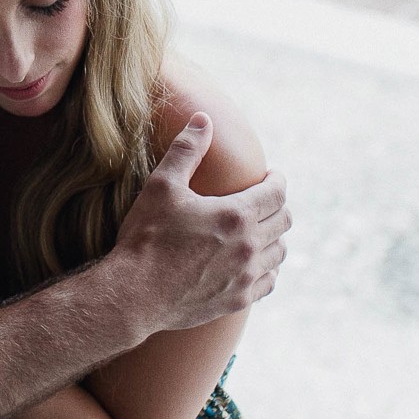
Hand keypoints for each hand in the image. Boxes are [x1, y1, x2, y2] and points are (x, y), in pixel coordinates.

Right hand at [110, 113, 289, 331]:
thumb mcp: (161, 186)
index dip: (277, 180)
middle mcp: (249, 246)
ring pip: (279, 252)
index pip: (276, 192)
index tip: (271, 176)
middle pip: (283, 220)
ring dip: (274, 237)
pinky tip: (255, 264)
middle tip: (265, 201)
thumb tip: (204, 119)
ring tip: (260, 231)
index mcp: (236, 214)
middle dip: (277, 205)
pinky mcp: (237, 299)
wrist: (134, 294)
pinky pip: (269, 282)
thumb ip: (187, 150)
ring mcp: (246, 276)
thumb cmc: (146, 238)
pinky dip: (268, 269)